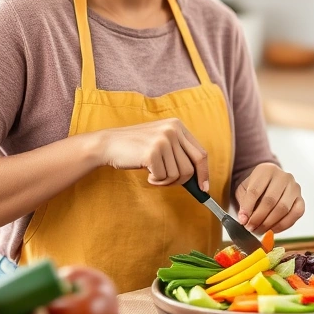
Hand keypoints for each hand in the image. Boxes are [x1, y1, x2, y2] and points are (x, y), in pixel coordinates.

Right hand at [94, 119, 208, 190]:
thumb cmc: (136, 147)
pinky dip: (156, 181)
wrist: (109, 144)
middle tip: (169, 182)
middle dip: (182, 181)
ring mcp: (162, 141)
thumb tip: (198, 178)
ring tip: (154, 174)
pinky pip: (163, 177)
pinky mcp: (152, 153)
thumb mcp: (161, 141)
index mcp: (177, 125)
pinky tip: (147, 174)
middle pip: (191, 167)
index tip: (204, 187)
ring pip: (178, 175)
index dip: (204, 173)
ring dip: (166, 181)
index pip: (201, 153)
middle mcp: (172, 130)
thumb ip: (179, 152)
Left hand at [235, 163, 304, 233]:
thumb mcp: (244, 190)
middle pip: (270, 200)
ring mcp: (294, 187)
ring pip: (283, 209)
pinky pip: (295, 214)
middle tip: (250, 227)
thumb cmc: (256, 187)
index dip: (247, 208)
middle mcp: (283, 176)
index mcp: (266, 170)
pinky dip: (283, 225)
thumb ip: (243, 203)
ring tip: (259, 230)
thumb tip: (244, 219)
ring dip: (269, 223)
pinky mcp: (301, 199)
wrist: (270, 183)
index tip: (242, 220)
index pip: (255, 190)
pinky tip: (272, 229)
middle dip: (258, 218)